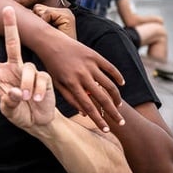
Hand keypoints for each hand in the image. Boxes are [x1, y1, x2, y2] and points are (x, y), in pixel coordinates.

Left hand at [0, 7, 55, 130]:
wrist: (38, 121)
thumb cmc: (18, 112)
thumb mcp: (7, 110)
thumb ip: (8, 102)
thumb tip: (15, 91)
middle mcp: (13, 68)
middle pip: (12, 43)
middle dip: (10, 25)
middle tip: (6, 9)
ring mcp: (29, 71)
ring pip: (28, 68)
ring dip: (27, 85)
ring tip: (27, 98)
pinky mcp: (44, 77)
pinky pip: (40, 79)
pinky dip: (38, 90)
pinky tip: (38, 99)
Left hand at [31, 6, 124, 130]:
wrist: (50, 43)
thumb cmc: (52, 66)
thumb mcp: (57, 84)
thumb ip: (70, 99)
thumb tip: (85, 114)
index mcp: (71, 84)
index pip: (88, 106)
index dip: (98, 120)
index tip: (106, 129)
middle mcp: (81, 75)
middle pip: (102, 98)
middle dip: (113, 113)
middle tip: (121, 123)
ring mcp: (89, 64)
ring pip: (109, 85)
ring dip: (117, 97)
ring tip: (118, 105)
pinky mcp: (94, 55)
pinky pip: (110, 68)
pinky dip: (118, 77)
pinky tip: (121, 84)